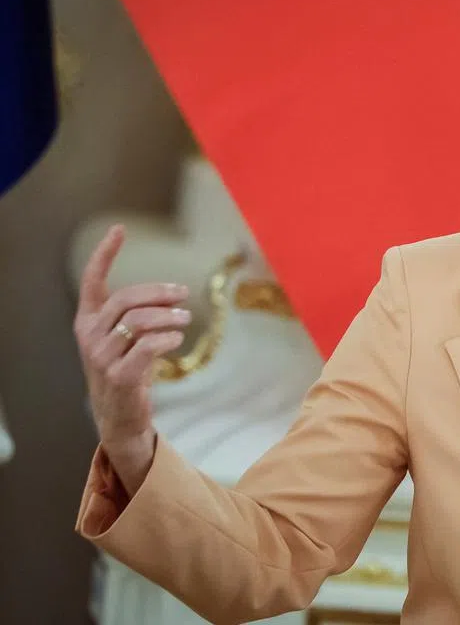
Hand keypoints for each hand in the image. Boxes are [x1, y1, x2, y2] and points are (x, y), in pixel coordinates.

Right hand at [73, 224, 191, 492]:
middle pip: (126, 299)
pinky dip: (167, 338)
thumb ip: (137, 314)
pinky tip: (177, 338)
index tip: (119, 229)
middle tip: (184, 294)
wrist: (120, 415)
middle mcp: (89, 336)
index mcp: (88, 320)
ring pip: (139, 321)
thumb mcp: (126, 338)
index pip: (92, 280)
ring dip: (169, 315)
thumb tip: (172, 292)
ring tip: (186, 317)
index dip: (104, 253)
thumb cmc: (127, 368)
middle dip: (159, 292)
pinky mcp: (119, 376)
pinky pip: (147, 347)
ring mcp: (101, 357)